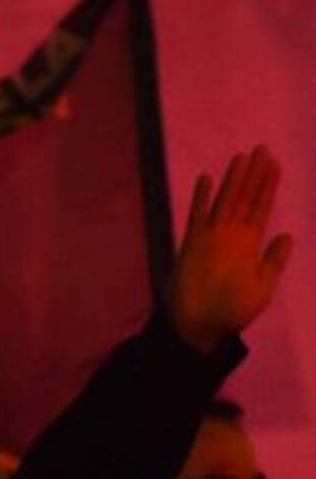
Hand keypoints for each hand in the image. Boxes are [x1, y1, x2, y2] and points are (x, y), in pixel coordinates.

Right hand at [167, 147, 293, 353]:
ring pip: (225, 202)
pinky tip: (207, 180)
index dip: (269, 186)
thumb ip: (274, 261)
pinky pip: (197, 216)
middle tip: (263, 149)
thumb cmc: (232, 313)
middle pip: (245, 198)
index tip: (275, 164)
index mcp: (250, 245)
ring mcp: (211, 238)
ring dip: (234, 180)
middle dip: (254, 174)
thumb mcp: (263, 288)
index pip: (261, 208)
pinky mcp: (192, 245)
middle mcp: (232, 236)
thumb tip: (286, 235)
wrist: (200, 329)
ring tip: (242, 157)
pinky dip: (201, 198)